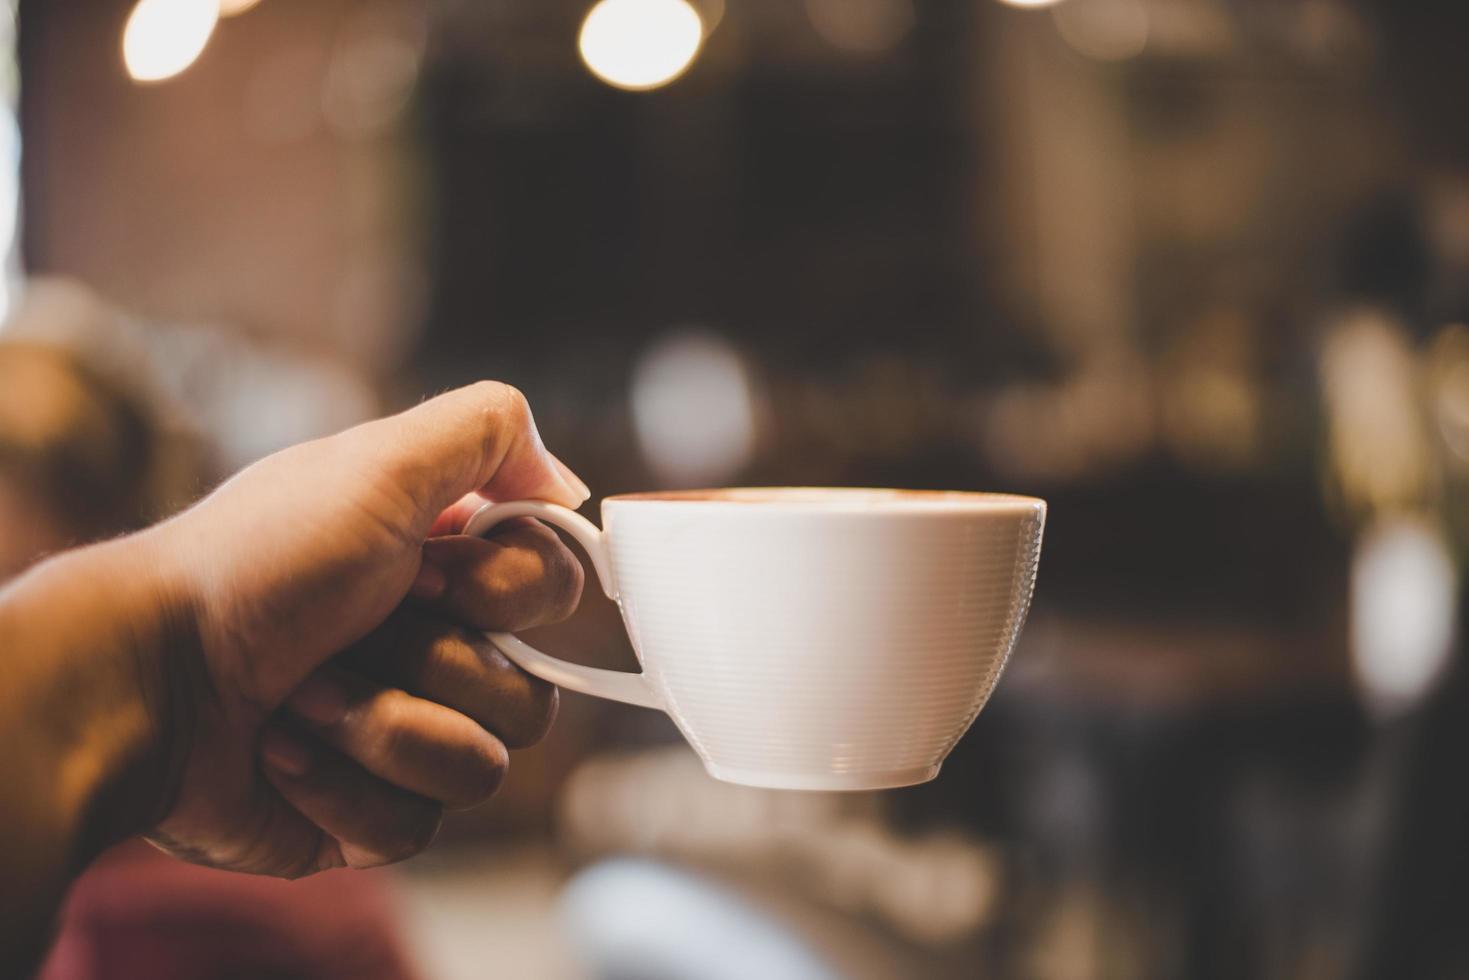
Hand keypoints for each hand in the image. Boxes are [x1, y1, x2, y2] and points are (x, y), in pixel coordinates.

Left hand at [137, 382, 588, 874]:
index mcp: (446, 567)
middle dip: (431, 662)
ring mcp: (406, 736)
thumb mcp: (375, 462)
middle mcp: (437, 650)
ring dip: (382, 726)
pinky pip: (418, 825)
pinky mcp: (369, 817)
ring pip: (483, 767)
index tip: (424, 572)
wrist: (148, 681)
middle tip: (350, 632)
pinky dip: (340, 786)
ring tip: (303, 698)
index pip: (554, 592)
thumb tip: (570, 490)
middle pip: (532, 690)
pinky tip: (281, 751)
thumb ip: (491, 431)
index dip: (502, 591)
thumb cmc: (256, 566)